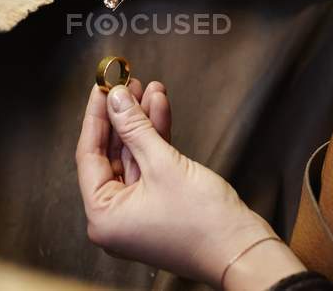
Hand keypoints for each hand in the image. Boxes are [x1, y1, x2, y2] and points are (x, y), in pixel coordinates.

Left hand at [76, 81, 285, 287]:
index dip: (96, 117)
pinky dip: (155, 136)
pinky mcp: (159, 202)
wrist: (243, 249)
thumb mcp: (162, 164)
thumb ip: (134, 127)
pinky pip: (150, 162)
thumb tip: (115, 98)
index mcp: (104, 216)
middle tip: (126, 83)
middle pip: (111, 152)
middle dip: (123, 115)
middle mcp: (116, 216)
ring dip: (142, 120)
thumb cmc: (203, 222)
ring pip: (133, 153)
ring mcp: (138, 209)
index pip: (89, 155)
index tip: (101, 88)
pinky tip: (160, 107)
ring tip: (148, 87)